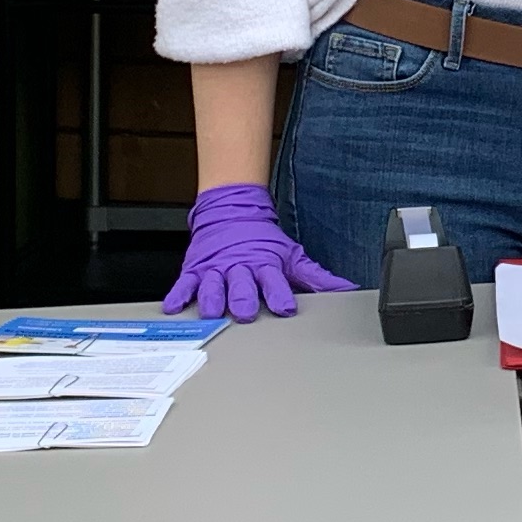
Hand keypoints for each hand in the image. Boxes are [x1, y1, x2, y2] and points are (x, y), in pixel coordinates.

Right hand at [169, 182, 354, 321]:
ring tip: (211, 311)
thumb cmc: (263, 240)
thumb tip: (347, 289)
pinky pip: (185, 284)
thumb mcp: (292, 256)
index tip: (285, 307)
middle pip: (240, 285)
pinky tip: (175, 307)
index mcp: (264, 264)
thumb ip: (316, 277)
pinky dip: (179, 295)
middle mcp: (239, 267)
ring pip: (212, 286)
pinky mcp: (195, 269)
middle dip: (242, 299)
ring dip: (212, 298)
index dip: (280, 294)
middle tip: (244, 312)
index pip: (273, 281)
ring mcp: (215, 268)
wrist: (232, 209)